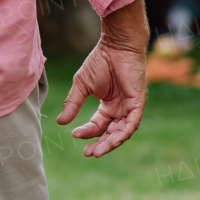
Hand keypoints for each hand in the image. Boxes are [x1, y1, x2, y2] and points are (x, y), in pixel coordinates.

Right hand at [56, 0, 148, 156]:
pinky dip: (123, 133)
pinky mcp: (138, 102)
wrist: (116, 46)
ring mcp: (129, 106)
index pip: (97, 125)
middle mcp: (120, 109)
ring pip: (122, 132)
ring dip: (111, 143)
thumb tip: (60, 122)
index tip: (73, 133)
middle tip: (89, 154)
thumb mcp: (81, 86)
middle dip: (100, 144)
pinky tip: (113, 140)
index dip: (86, 131)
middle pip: (110, 132)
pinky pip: (132, 123)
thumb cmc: (100, 61)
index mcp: (108, 105)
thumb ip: (72, 104)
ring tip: (97, 152)